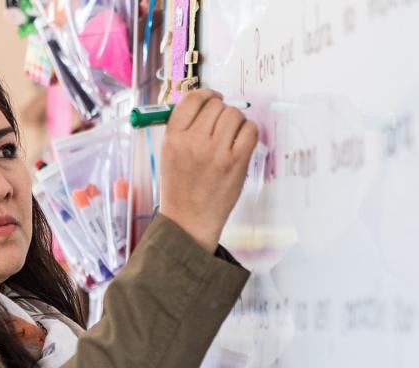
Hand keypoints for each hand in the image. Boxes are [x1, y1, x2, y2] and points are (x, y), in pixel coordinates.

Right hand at [159, 89, 258, 251]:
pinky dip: (248, 131)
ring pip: (234, 114)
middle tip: (221, 125)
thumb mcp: (169, 154)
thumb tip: (204, 104)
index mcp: (173, 137)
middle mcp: (193, 141)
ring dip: (235, 121)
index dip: (206, 95)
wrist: (189, 221)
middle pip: (216, 105)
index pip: (192, 99)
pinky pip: (250, 130)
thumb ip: (183, 128)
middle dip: (221, 111)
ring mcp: (216, 151)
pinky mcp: (236, 162)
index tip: (213, 98)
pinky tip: (241, 142)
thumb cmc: (180, 189)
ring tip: (230, 136)